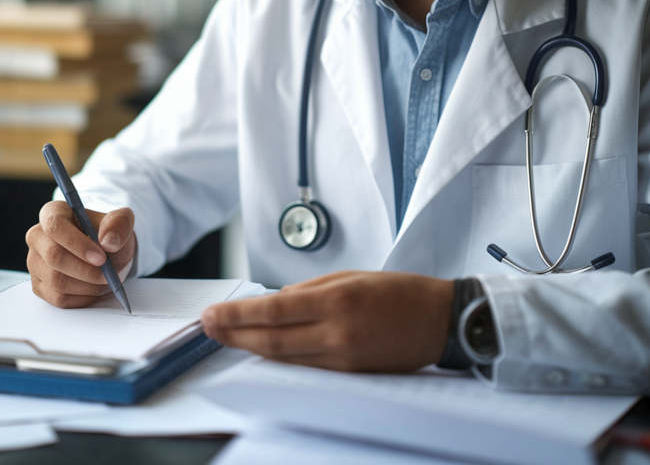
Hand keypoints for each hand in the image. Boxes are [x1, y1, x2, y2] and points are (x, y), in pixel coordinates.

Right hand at [26, 200, 136, 307]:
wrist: (107, 255)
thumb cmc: (108, 235)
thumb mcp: (121, 223)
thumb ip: (119, 225)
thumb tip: (109, 241)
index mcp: (53, 212)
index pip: (55, 226)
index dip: (77, 243)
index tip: (101, 257)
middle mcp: (37, 237)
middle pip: (54, 257)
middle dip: (86, 270)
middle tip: (109, 275)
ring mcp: (35, 262)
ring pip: (56, 281)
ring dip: (87, 286)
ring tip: (106, 280)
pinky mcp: (39, 285)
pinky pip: (58, 298)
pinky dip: (82, 298)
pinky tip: (94, 289)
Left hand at [200, 271, 453, 372]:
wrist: (443, 322)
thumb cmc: (402, 293)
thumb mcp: (351, 276)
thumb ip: (308, 291)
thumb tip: (274, 304)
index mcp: (336, 301)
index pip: (271, 312)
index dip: (234, 316)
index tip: (211, 314)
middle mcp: (336, 333)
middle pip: (269, 341)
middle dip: (231, 334)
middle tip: (207, 327)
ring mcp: (343, 358)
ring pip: (283, 358)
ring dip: (249, 348)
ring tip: (224, 337)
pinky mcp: (350, 373)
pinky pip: (304, 367)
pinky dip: (279, 358)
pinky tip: (261, 349)